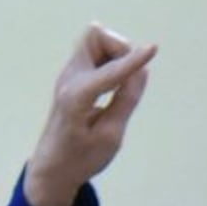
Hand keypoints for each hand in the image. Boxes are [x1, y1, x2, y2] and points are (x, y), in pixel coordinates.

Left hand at [23, 23, 158, 205]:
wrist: (52, 167)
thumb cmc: (81, 158)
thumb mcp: (110, 135)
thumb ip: (126, 100)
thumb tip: (142, 70)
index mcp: (77, 97)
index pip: (111, 71)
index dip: (135, 60)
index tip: (153, 48)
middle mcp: (69, 79)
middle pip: (95, 37)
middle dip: (120, 48)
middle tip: (130, 76)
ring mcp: (68, 75)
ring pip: (94, 40)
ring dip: (115, 52)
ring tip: (124, 79)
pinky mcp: (73, 77)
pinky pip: (94, 52)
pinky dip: (110, 59)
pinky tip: (116, 81)